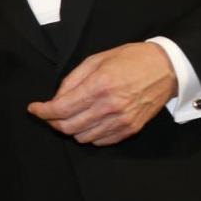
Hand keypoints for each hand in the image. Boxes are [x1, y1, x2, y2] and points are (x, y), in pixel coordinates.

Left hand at [28, 42, 176, 145]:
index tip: (34, 109)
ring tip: (70, 116)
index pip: (61, 108)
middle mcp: (109, 107)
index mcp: (98, 86)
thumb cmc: (131, 59)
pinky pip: (101, 141)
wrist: (167, 68)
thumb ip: (72, 80)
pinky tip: (88, 122)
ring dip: (70, 129)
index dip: (42, 111)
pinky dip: (89, 134)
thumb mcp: (96, 60)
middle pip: (68, 127)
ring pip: (83, 137)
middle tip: (49, 114)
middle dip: (52, 122)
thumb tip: (56, 98)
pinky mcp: (131, 129)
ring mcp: (122, 120)